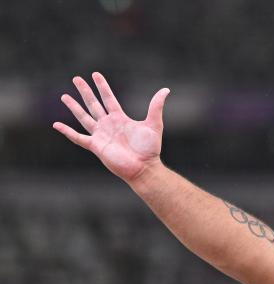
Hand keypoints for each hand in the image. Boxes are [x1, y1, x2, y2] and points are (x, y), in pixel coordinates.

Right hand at [53, 73, 169, 181]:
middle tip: (76, 79)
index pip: (109, 98)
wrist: (144, 167)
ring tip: (64, 96)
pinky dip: (67, 131)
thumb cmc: (150, 149)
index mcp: (120, 118)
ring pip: (84, 117)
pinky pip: (78, 138)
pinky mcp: (95, 146)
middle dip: (85, 91)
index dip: (102, 86)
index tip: (95, 74)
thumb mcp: (153, 124)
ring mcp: (100, 135)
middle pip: (94, 104)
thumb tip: (165, 90)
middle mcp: (108, 125)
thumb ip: (156, 107)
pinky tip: (56, 124)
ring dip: (74, 107)